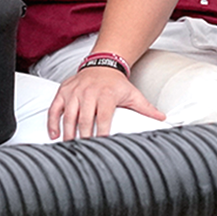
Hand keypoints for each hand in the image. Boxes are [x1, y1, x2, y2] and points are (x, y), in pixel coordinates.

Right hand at [48, 64, 164, 139]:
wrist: (102, 65)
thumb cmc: (117, 84)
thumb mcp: (133, 94)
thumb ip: (146, 108)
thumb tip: (163, 118)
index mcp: (106, 95)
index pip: (103, 117)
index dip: (101, 132)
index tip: (100, 145)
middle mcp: (88, 93)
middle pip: (84, 118)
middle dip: (83, 136)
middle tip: (83, 150)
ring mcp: (74, 92)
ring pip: (68, 115)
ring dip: (68, 132)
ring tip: (69, 146)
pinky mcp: (63, 91)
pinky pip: (54, 108)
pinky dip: (52, 122)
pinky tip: (54, 134)